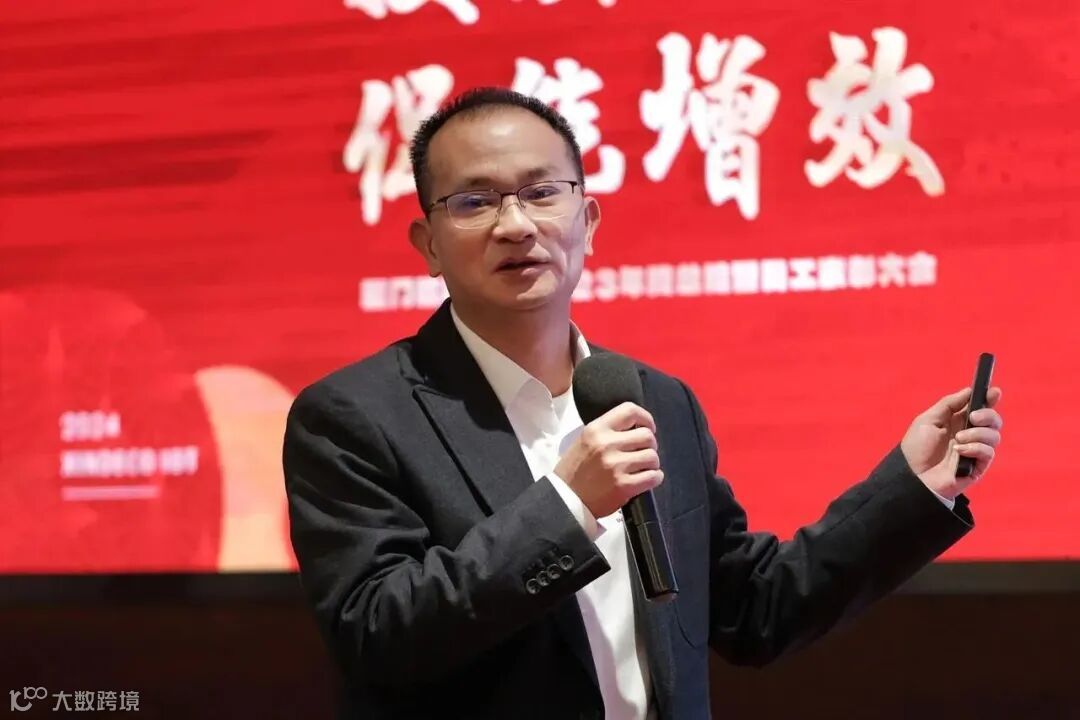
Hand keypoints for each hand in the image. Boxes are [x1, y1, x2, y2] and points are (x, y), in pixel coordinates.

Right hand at [554, 402, 662, 518]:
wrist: (564, 500)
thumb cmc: (574, 471)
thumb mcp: (584, 441)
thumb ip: (607, 432)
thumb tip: (635, 429)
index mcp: (596, 430)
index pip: (630, 411)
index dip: (645, 418)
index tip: (648, 427)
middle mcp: (607, 444)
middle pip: (647, 435)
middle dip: (650, 445)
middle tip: (643, 452)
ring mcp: (616, 466)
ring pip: (652, 457)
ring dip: (651, 463)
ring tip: (643, 468)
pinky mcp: (624, 486)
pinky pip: (653, 476)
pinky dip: (655, 477)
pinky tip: (647, 479)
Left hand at [901, 386, 1003, 500]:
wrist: (912, 476)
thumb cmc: (916, 448)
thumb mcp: (928, 420)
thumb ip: (948, 404)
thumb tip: (968, 391)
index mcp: (959, 421)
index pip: (981, 407)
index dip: (990, 398)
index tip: (994, 392)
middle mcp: (970, 434)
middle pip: (994, 420)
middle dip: (988, 415)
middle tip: (974, 417)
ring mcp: (975, 450)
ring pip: (994, 435)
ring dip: (978, 433)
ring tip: (959, 438)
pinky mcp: (978, 466)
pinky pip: (988, 452)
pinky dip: (975, 448)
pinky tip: (959, 451)